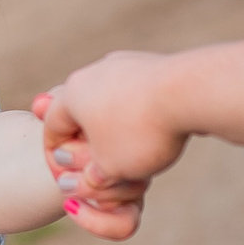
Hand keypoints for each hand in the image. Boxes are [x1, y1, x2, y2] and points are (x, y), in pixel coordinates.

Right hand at [35, 52, 190, 236]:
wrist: (191, 92)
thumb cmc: (141, 132)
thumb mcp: (108, 169)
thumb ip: (88, 178)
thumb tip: (82, 180)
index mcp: (73, 93)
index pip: (52, 128)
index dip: (56, 156)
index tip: (69, 176)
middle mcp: (95, 71)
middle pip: (81, 113)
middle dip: (86, 142)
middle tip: (96, 166)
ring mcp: (125, 64)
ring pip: (110, 103)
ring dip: (114, 130)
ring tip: (128, 152)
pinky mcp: (153, 66)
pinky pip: (138, 97)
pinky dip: (138, 117)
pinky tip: (153, 133)